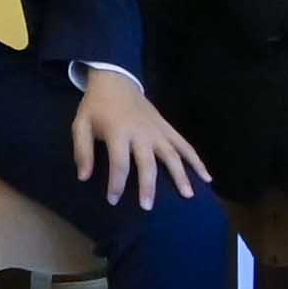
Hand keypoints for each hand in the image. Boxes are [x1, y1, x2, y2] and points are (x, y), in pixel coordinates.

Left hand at [71, 65, 212, 200]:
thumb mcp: (81, 124)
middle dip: (147, 186)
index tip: (113, 200)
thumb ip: (82, 151)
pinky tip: (207, 177)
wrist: (116, 80)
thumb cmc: (96, 107)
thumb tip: (83, 178)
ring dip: (181, 175)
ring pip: (172, 154)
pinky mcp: (167, 128)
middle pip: (147, 163)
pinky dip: (197, 160)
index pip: (119, 163)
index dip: (116, 184)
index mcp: (118, 132)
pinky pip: (185, 145)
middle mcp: (141, 132)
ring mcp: (157, 130)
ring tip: (188, 196)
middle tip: (147, 208)